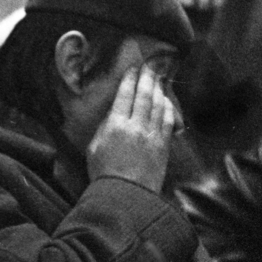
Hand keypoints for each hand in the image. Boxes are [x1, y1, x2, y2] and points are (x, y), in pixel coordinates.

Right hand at [86, 64, 179, 192]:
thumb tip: (113, 114)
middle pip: (144, 96)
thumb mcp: (94, 148)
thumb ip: (104, 127)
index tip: (133, 69)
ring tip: (159, 78)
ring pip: (157, 106)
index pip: (124, 95)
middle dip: (147, 78)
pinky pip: (167, 121)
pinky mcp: (163, 145)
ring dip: (159, 89)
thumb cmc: (104, 173)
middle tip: (151, 66)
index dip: (130, 80)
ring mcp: (152, 135)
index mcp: (115, 125)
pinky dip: (167, 108)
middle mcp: (136, 126)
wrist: (126, 196)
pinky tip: (166, 101)